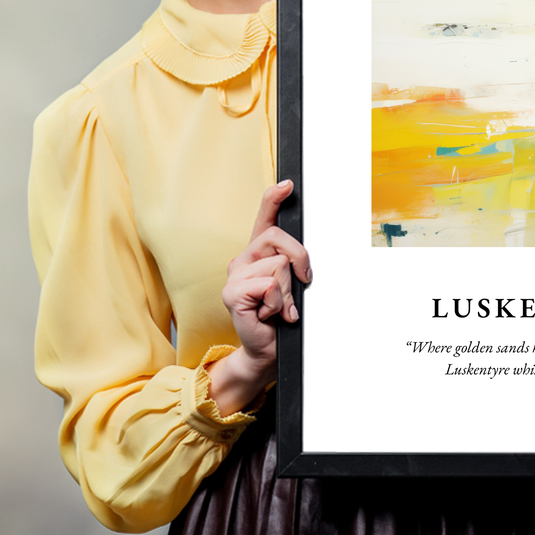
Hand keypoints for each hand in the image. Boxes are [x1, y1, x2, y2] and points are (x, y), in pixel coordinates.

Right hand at [207, 180, 311, 414]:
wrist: (268, 349)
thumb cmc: (281, 316)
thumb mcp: (292, 284)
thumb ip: (293, 265)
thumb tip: (303, 257)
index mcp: (258, 253)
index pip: (264, 218)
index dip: (274, 198)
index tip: (288, 184)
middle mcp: (243, 259)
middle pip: (279, 238)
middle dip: (300, 260)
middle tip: (301, 284)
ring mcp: (234, 275)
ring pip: (278, 265)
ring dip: (288, 291)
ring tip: (279, 307)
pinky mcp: (232, 293)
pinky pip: (269, 285)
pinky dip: (278, 303)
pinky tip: (269, 314)